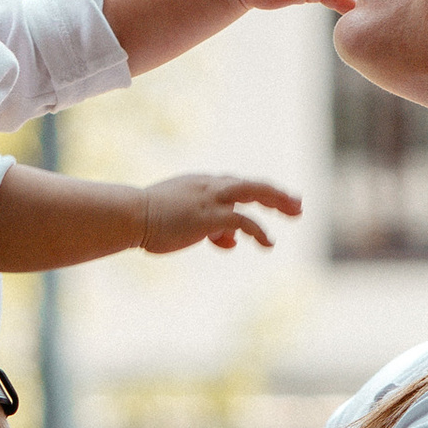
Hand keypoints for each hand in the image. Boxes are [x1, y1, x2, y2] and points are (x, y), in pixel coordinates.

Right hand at [138, 174, 301, 254]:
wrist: (130, 216)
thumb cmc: (145, 221)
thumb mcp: (179, 221)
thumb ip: (207, 228)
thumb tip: (229, 240)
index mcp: (200, 184)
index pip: (234, 187)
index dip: (252, 198)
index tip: (268, 206)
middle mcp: (210, 186)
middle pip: (252, 185)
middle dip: (276, 193)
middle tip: (297, 204)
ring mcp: (212, 199)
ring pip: (255, 193)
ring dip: (278, 201)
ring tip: (295, 213)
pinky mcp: (212, 216)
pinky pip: (244, 221)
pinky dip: (259, 231)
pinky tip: (267, 243)